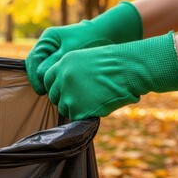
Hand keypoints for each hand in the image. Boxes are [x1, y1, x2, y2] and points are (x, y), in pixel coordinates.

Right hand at [25, 2, 142, 94]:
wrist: (109, 34)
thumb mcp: (71, 51)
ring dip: (48, 82)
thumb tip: (41, 75)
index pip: (33, 60)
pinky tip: (61, 90)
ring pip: (44, 71)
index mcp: (48, 39)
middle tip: (46, 93)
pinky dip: (56, 81)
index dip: (35, 76)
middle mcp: (49, 46)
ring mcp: (55, 54)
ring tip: (54, 93)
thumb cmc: (91, 40)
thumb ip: (54, 62)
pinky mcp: (62, 61)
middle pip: (36, 66)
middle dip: (40, 80)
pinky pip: (54, 73)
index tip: (41, 90)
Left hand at [43, 32, 177, 120]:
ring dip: (75, 108)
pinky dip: (85, 115)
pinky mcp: (79, 110)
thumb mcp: (86, 59)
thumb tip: (64, 87)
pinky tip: (98, 106)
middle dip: (64, 98)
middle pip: (54, 96)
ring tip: (93, 100)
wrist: (129, 69)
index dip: (56, 86)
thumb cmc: (115, 63)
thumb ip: (71, 72)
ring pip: (64, 108)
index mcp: (63, 63)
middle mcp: (62, 79)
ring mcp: (69, 95)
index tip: (64, 90)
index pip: (48, 80)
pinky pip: (76, 118)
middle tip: (81, 98)